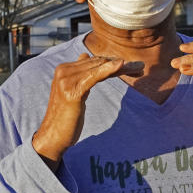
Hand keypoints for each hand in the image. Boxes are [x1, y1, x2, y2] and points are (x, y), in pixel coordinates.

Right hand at [33, 53, 143, 167]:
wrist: (52, 137)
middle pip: (97, 63)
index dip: (113, 62)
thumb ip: (79, 75)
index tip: (132, 66)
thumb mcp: (73, 92)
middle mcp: (63, 71)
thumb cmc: (65, 118)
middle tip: (140, 67)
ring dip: (121, 67)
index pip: (93, 62)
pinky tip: (121, 65)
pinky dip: (108, 70)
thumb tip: (84, 56)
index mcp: (64, 69)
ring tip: (138, 68)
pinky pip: (94, 77)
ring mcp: (66, 80)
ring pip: (99, 68)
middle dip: (120, 64)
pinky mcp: (72, 91)